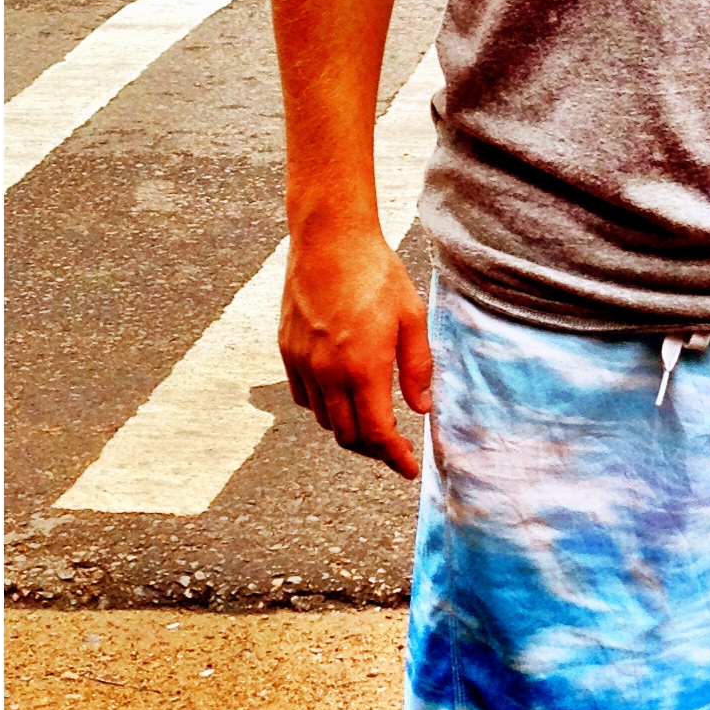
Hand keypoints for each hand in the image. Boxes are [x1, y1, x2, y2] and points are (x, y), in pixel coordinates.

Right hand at [278, 228, 433, 479]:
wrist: (329, 239)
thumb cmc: (376, 274)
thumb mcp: (412, 316)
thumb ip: (417, 367)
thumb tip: (422, 408)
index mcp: (362, 367)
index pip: (376, 433)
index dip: (393, 458)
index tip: (408, 469)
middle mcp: (327, 372)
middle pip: (347, 436)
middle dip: (372, 449)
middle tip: (393, 447)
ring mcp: (303, 363)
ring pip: (324, 420)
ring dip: (348, 428)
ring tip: (370, 418)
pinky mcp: (287, 350)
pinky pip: (303, 396)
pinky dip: (323, 407)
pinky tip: (340, 393)